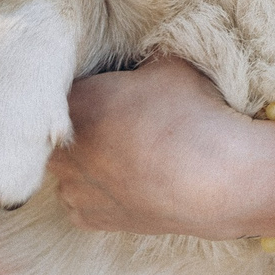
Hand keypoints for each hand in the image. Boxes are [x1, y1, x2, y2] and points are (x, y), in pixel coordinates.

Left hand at [47, 59, 274, 240]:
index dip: (86, 85)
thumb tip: (141, 55)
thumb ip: (141, 61)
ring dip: (84, 159)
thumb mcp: (170, 66)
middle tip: (113, 119)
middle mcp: (64, 147)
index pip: (61, 86)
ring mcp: (73, 187)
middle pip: (56, 129)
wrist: (218, 180)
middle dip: (79, 123)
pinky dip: (95, 190)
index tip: (108, 87)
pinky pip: (79, 199)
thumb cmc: (195, 116)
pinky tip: (126, 181)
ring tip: (124, 153)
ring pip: (66, 166)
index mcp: (77, 102)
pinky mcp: (88, 219)